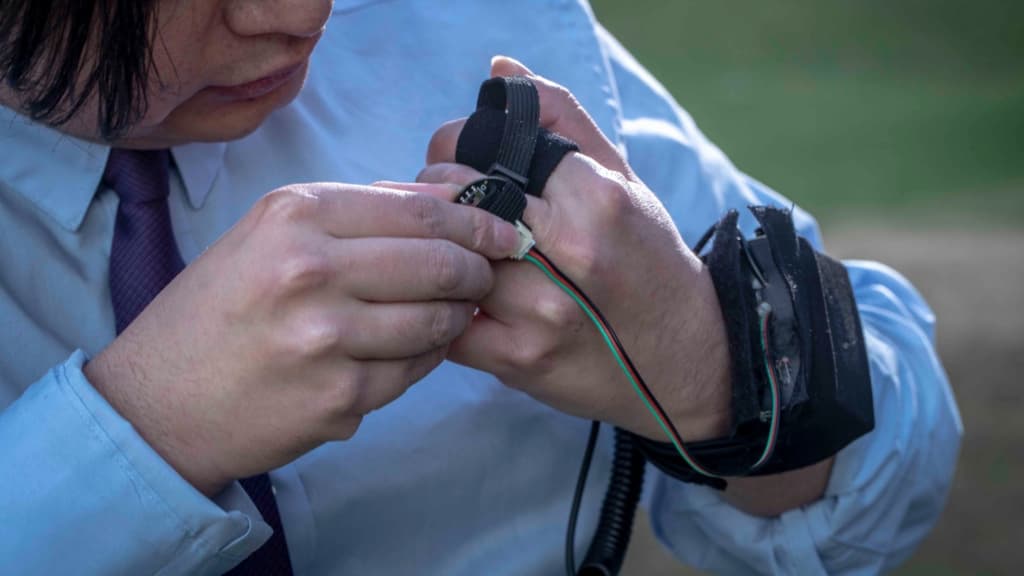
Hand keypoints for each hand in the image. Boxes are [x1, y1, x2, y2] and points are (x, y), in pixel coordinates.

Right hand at [85, 183, 519, 494]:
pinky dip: (428, 357)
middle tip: (486, 275)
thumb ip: (358, 212)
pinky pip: (416, 370)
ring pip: (438, 321)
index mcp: (295, 216)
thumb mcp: (270, 234)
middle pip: (441, 263)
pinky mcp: (340, 397)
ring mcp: (327, 339)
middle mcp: (312, 271)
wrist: (159, 403)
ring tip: (450, 313)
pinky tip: (414, 349)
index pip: (421, 210)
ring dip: (457, 317)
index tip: (504, 230)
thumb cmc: (219, 310)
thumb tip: (450, 200)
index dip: (478, 220)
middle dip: (479, 270)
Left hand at [407, 57, 732, 443]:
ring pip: (448, 260)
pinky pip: (447, 322)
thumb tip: (501, 71)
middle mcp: (568, 252)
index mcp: (594, 198)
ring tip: (453, 249)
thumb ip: (562, 121)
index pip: (488, 151)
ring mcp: (541, 310)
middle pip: (460, 201)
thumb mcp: (621, 180)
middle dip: (440, 196)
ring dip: (438, 252)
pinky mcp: (517, 359)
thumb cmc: (647, 260)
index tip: (459, 161)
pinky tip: (460, 298)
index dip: (457, 149)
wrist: (683, 359)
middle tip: (448, 204)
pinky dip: (442, 306)